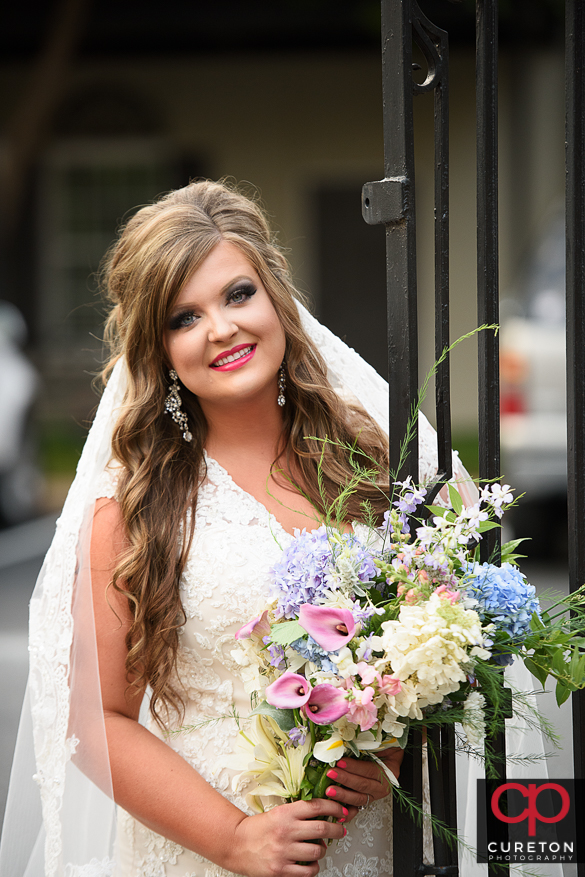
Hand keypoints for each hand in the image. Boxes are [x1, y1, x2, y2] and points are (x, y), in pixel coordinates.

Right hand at [229, 797, 347, 876]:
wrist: (237, 844)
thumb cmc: (259, 828)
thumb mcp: (278, 813)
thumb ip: (298, 813)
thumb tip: (324, 817)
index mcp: (285, 813)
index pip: (316, 806)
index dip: (334, 808)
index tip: (341, 811)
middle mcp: (286, 831)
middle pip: (322, 828)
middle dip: (336, 830)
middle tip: (340, 830)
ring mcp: (284, 851)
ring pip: (317, 851)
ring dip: (322, 850)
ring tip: (319, 848)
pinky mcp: (281, 870)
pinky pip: (308, 871)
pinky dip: (313, 868)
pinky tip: (310, 863)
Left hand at [322, 749, 403, 821]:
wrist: (389, 754)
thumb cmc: (383, 748)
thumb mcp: (378, 743)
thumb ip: (365, 744)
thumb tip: (344, 742)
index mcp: (388, 772)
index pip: (370, 770)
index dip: (354, 767)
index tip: (340, 762)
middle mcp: (382, 786)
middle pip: (363, 785)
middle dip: (345, 780)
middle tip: (331, 774)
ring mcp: (374, 795)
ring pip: (359, 799)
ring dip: (343, 796)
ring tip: (329, 791)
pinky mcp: (366, 801)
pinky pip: (357, 810)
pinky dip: (347, 813)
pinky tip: (338, 815)